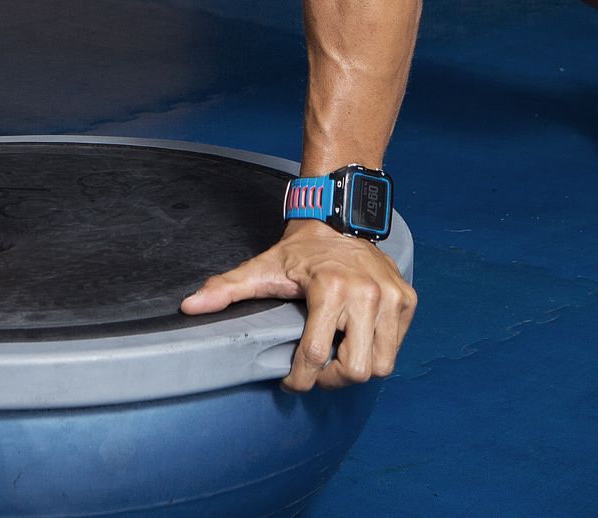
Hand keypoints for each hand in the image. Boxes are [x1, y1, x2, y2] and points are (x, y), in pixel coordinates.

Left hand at [180, 220, 416, 390]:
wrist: (341, 218)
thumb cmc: (303, 249)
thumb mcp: (264, 267)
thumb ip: (226, 289)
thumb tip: (190, 306)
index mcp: (330, 289)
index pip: (314, 356)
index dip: (299, 380)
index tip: (291, 380)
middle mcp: (366, 294)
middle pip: (354, 370)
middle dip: (330, 379)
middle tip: (315, 370)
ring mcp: (392, 298)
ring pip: (381, 364)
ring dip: (357, 368)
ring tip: (337, 356)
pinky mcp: (407, 299)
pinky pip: (396, 346)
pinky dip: (377, 350)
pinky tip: (357, 339)